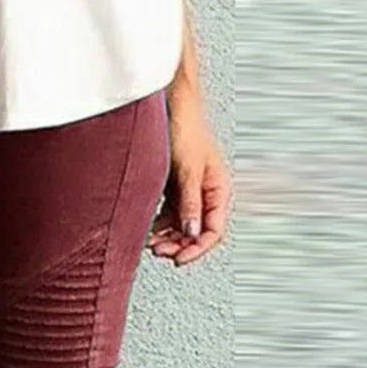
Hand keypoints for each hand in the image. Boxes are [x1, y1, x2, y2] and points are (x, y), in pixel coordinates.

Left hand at [148, 86, 230, 265]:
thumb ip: (190, 202)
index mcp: (219, 189)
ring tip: (150, 245)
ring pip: (182, 225)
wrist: (169, 107)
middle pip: (197, 231)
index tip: (179, 260)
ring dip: (168, 238)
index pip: (213, 230)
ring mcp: (190, 191)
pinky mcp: (174, 188)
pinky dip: (160, 226)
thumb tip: (192, 233)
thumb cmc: (184, 131)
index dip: (197, 249)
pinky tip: (147, 232)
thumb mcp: (187, 170)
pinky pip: (169, 215)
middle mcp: (206, 193)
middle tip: (159, 252)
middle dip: (179, 245)